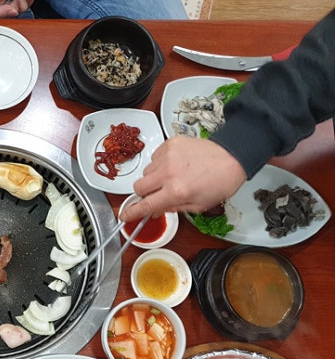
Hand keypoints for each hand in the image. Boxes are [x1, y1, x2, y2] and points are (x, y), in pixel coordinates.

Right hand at [120, 136, 247, 221]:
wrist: (233, 157)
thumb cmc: (220, 182)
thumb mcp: (198, 205)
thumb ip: (173, 208)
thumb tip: (155, 210)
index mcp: (176, 192)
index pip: (146, 205)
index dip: (132, 212)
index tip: (125, 215)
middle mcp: (168, 173)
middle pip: (139, 186)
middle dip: (144, 192)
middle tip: (156, 192)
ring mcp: (168, 156)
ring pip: (146, 171)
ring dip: (154, 177)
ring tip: (172, 175)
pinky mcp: (170, 143)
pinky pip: (155, 157)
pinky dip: (161, 163)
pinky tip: (176, 164)